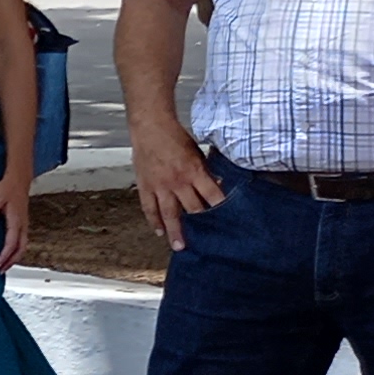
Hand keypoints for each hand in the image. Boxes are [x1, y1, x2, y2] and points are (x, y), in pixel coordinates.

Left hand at [0, 166, 30, 275]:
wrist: (19, 177)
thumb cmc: (8, 186)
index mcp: (17, 221)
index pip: (11, 244)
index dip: (4, 257)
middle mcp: (23, 224)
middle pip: (20, 249)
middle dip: (11, 262)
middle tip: (0, 271)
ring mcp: (24, 223)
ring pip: (22, 245)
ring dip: (14, 257)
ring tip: (4, 265)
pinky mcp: (22, 221)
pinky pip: (21, 239)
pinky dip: (16, 249)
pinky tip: (8, 250)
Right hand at [131, 116, 224, 251]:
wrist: (150, 128)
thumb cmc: (176, 138)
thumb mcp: (198, 153)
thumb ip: (206, 171)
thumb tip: (216, 186)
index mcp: (193, 172)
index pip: (211, 195)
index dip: (220, 208)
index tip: (228, 221)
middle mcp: (177, 182)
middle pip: (191, 209)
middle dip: (200, 225)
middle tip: (205, 242)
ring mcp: (159, 186)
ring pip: (168, 213)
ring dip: (175, 231)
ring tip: (179, 246)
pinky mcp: (145, 186)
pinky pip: (149, 207)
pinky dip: (153, 220)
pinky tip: (159, 231)